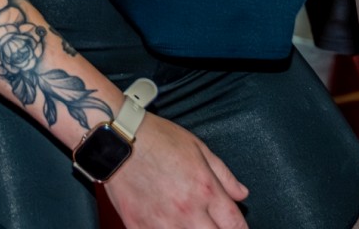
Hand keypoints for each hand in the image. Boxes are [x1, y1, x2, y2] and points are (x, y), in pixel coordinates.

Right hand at [103, 113, 249, 228]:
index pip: (235, 225)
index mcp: (205, 189)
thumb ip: (224, 175)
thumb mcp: (198, 148)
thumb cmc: (157, 139)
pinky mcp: (139, 228)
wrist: (117, 140)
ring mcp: (162, 224)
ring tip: (190, 224)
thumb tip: (241, 194)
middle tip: (213, 224)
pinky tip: (167, 224)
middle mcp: (186, 211)